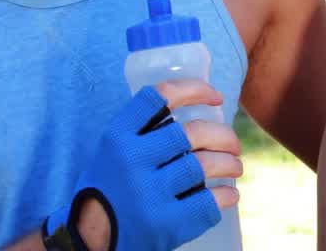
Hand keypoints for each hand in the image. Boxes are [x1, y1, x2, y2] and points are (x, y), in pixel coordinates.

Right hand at [42, 79, 242, 250]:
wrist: (90, 238)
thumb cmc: (110, 188)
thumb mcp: (113, 151)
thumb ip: (143, 131)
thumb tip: (198, 112)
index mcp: (118, 135)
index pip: (160, 97)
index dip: (195, 90)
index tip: (216, 97)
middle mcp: (132, 160)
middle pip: (194, 133)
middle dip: (224, 136)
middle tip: (234, 144)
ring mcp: (148, 193)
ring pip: (205, 165)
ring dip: (230, 164)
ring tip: (235, 167)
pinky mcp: (164, 223)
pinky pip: (208, 202)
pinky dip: (226, 195)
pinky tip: (230, 194)